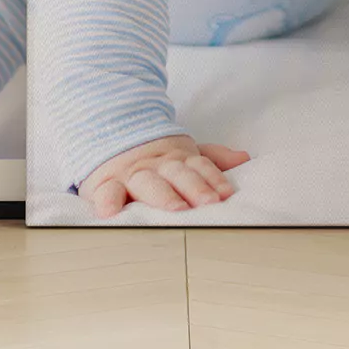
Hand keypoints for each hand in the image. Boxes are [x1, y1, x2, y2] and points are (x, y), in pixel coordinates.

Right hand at [77, 133, 250, 217]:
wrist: (109, 135)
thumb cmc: (154, 158)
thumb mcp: (182, 153)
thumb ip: (211, 158)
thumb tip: (244, 157)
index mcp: (177, 158)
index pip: (199, 166)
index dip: (213, 178)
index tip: (225, 194)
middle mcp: (156, 165)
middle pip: (177, 173)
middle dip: (194, 187)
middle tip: (209, 204)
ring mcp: (130, 174)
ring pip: (148, 182)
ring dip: (163, 195)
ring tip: (176, 209)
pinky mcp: (105, 185)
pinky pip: (106, 192)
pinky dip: (108, 202)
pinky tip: (112, 214)